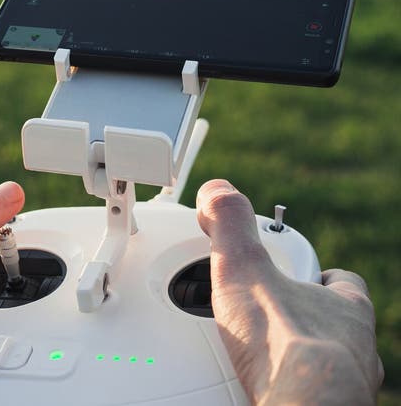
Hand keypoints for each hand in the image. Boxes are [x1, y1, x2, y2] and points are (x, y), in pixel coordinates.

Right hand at [196, 179, 382, 404]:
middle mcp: (357, 348)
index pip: (339, 280)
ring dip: (293, 361)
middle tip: (258, 320)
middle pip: (328, 324)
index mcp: (347, 307)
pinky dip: (285, 391)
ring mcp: (347, 387)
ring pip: (322, 366)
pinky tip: (257, 391)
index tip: (280, 272)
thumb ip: (232, 224)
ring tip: (252, 360)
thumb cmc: (285, 348)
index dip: (309, 274)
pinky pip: (306, 396)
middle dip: (297, 319)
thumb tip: (218, 190)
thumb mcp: (247, 268)